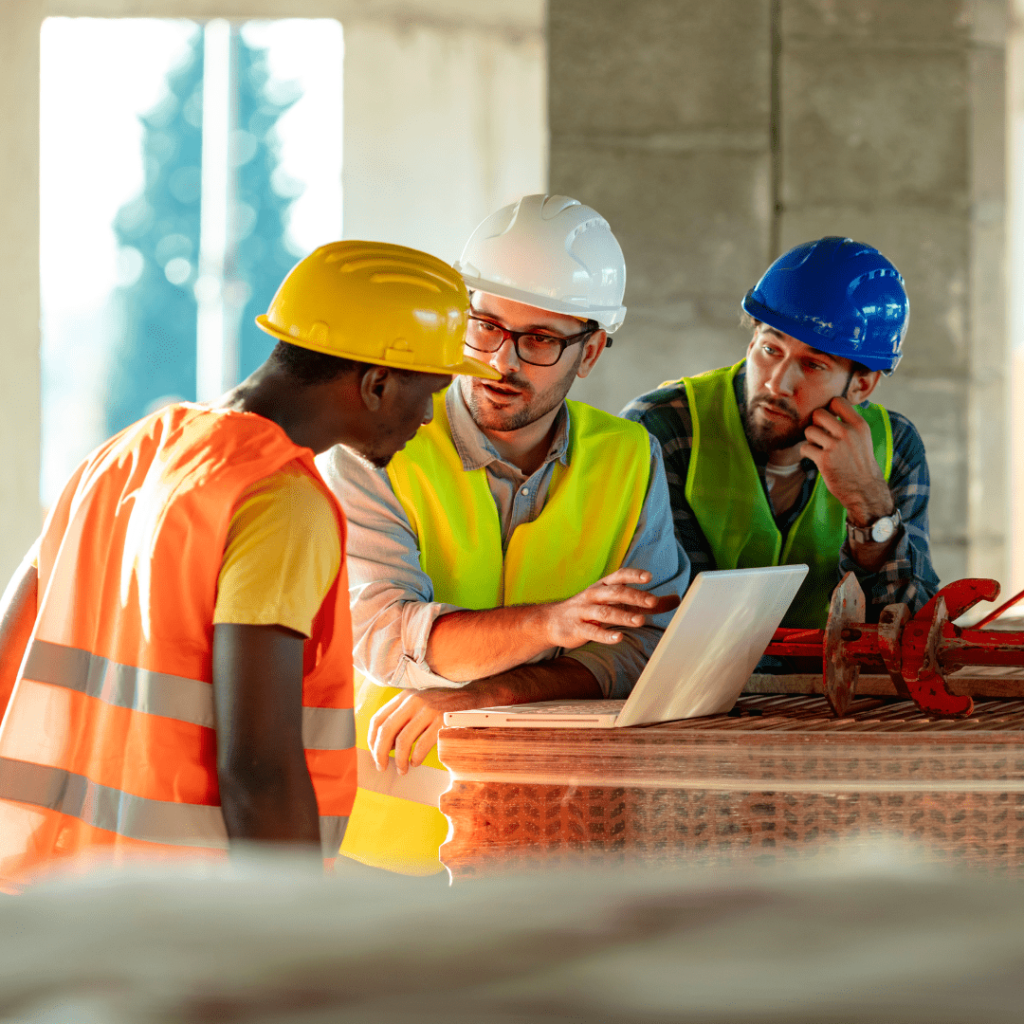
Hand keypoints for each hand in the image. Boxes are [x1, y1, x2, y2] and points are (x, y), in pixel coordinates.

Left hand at [368, 684, 501, 773]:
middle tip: (382, 766)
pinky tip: (416, 762)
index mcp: (404, 697)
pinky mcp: (441, 720)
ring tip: (402, 769)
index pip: (378, 719)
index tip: (374, 753)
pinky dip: (416, 757)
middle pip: (386, 730)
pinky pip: (422, 744)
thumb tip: (386, 746)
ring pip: (403, 740)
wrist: (469, 694)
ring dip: (399, 759)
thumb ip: (402, 718)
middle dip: (380, 752)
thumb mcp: (418, 703)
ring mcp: (427, 710)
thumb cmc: (441, 703)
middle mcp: (413, 701)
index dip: (372, 740)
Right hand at [542, 568, 680, 649]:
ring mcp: (583, 612)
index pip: (619, 577)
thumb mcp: (617, 602)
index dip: (633, 575)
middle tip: (652, 602)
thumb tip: (676, 599)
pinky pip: (592, 632)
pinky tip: (619, 638)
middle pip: (614, 593)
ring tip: (640, 621)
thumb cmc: (591, 609)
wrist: (553, 621)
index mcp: (603, 586)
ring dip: (622, 616)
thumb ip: (646, 602)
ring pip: (604, 612)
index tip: (649, 577)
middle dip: (633, 596)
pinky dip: (605, 635)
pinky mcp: (577, 629)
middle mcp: (593, 595)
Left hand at [800, 395, 893, 525]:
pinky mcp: (824, 459)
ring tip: (819, 448)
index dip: (828, 409)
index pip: (837, 401)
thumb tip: (828, 408)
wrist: (864, 489)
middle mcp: (848, 433)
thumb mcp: (862, 438)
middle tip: (821, 435)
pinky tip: (816, 458)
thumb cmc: (860, 463)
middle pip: (818, 413)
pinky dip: (807, 453)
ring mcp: (836, 446)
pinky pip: (804, 448)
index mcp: (859, 425)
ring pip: (809, 431)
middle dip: (815, 424)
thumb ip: (848, 423)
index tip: (829, 421)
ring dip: (810, 440)